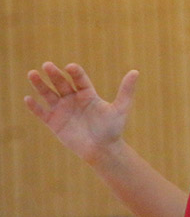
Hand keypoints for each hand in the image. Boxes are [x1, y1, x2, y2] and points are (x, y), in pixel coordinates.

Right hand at [24, 62, 138, 165]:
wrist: (103, 150)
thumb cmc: (112, 129)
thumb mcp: (120, 108)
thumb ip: (126, 91)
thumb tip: (136, 72)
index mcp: (88, 94)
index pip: (79, 79)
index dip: (75, 72)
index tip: (70, 67)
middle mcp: (73, 99)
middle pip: (62, 84)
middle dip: (54, 75)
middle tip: (47, 65)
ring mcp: (62, 110)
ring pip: (48, 94)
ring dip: (40, 85)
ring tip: (32, 73)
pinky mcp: (54, 122)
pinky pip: (41, 112)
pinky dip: (34, 106)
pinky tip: (28, 98)